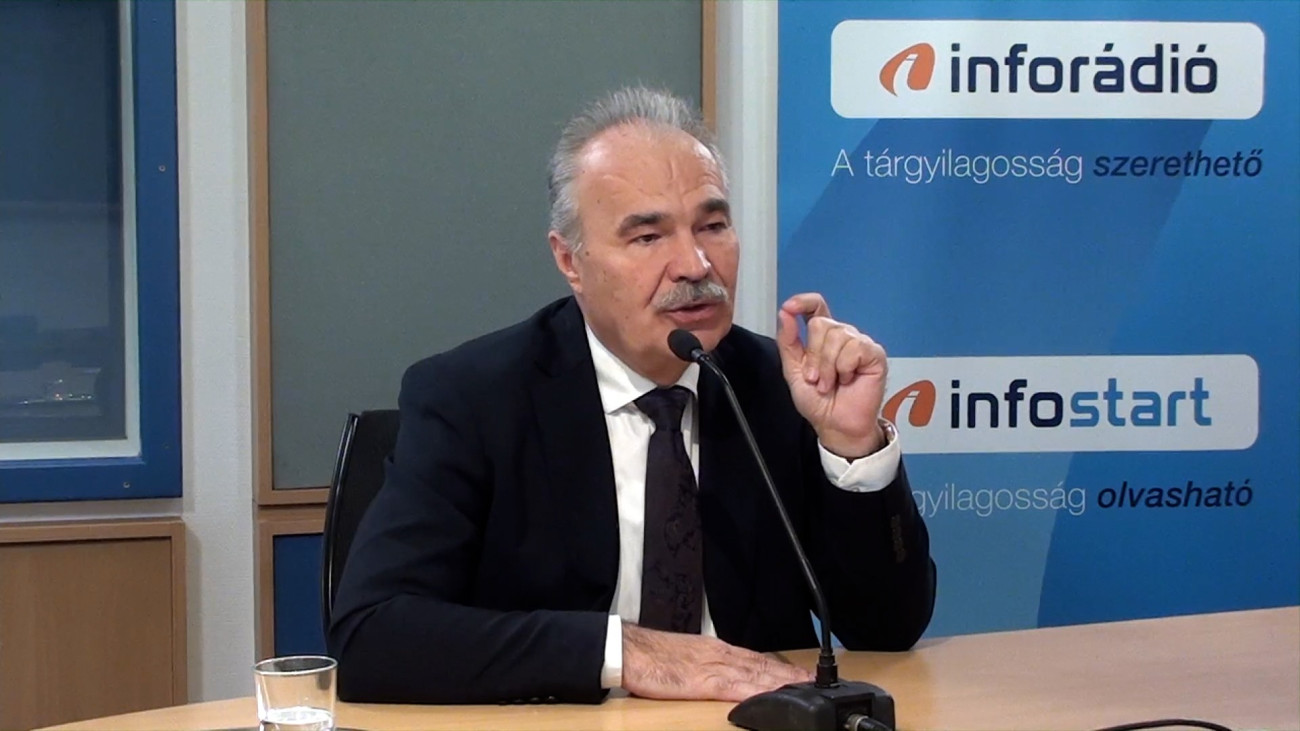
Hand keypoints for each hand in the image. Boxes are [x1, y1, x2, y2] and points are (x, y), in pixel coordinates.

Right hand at [621, 623, 813, 701]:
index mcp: (717, 650)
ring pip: (757, 675)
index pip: (758, 659)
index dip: (783, 668)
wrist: (628, 650)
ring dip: (782, 682)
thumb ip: (707, 667)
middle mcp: (721, 655)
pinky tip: (770, 697)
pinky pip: (735, 688)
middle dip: (791, 675)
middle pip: (764, 666)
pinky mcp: (703, 681)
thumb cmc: (652, 657)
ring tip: (806, 688)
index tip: (804, 675)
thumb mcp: (686, 659)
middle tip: (817, 682)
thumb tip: (722, 678)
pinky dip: (755, 692)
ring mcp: (714, 667)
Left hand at [777, 293, 886, 457]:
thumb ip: (788, 341)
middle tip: (816, 379)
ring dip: (827, 367)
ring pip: (836, 336)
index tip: (789, 308)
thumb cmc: (818, 401)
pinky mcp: (874, 353)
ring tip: (830, 384)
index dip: (803, 302)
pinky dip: (844, 368)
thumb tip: (784, 313)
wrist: (835, 425)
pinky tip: (848, 380)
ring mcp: (858, 343)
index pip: (816, 307)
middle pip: (820, 324)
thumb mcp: (793, 371)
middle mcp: (841, 335)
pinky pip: (854, 348)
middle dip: (813, 356)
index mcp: (822, 338)